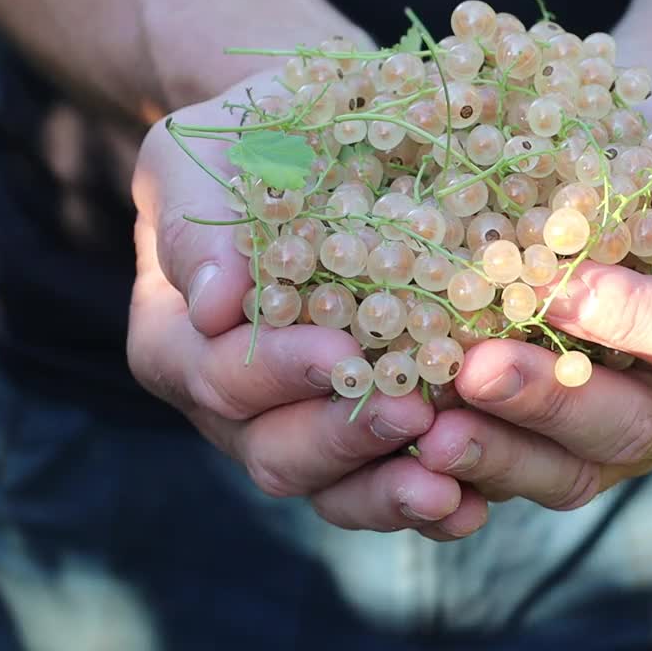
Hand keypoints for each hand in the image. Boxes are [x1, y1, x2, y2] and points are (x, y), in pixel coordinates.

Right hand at [127, 70, 486, 538]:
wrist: (314, 153)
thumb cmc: (245, 146)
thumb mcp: (200, 158)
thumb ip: (198, 222)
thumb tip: (216, 305)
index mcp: (178, 340)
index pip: (213, 376)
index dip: (276, 373)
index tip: (344, 352)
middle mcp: (231, 406)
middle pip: (272, 451)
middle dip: (342, 436)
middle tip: (411, 411)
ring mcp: (298, 432)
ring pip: (330, 490)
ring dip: (387, 491)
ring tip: (449, 484)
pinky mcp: (361, 445)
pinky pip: (383, 493)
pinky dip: (424, 504)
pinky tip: (473, 500)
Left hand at [413, 72, 651, 508]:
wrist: (625, 174)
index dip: (643, 322)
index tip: (564, 287)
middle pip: (633, 427)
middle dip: (552, 403)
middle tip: (476, 371)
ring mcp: (624, 436)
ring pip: (570, 473)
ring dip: (497, 455)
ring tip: (427, 431)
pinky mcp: (559, 449)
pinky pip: (516, 473)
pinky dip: (464, 467)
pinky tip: (406, 443)